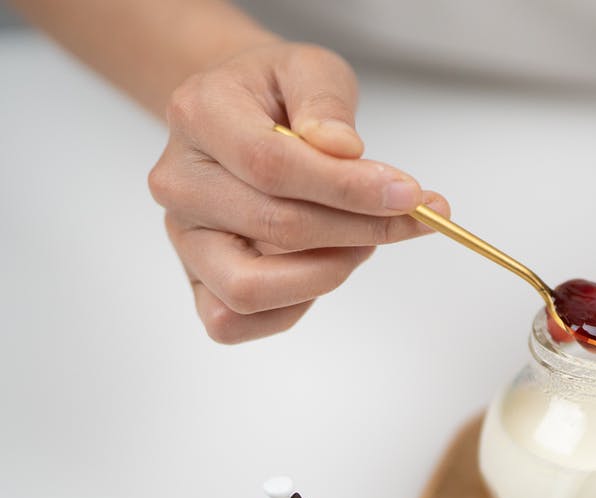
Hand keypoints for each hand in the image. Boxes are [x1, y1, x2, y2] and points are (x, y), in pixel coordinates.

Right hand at [149, 42, 448, 342]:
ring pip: (249, 289)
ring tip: (363, 241)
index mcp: (198, 115)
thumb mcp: (311, 69)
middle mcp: (178, 182)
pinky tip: (328, 265)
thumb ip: (326, 103)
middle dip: (360, 229)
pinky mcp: (197, 279)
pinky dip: (294, 307)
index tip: (410, 194)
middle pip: (276, 228)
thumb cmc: (278, 94)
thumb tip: (342, 150)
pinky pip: (233, 323)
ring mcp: (184, 237)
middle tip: (409, 217)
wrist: (243, 114)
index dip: (348, 188)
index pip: (273, 166)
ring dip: (327, 273)